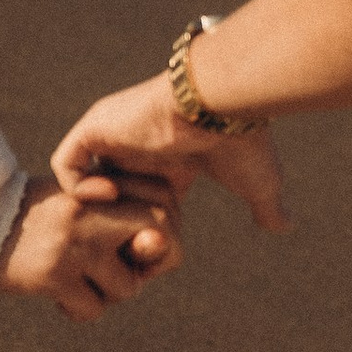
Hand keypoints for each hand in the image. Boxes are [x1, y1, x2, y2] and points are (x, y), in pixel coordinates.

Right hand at [0, 172, 180, 320]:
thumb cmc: (32, 218)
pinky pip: (94, 309)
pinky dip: (80, 310)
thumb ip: (120, 216)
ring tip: (79, 282)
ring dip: (109, 294)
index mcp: (98, 185)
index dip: (167, 230)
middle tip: (126, 270)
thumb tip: (164, 248)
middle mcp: (90, 210)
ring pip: (128, 286)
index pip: (166, 202)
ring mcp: (74, 242)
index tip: (143, 244)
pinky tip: (59, 298)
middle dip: (153, 264)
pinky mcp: (53, 274)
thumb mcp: (77, 201)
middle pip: (162, 236)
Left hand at [52, 74, 290, 231]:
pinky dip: (78, 186)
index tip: (153, 248)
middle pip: (107, 191)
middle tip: (125, 242)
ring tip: (115, 221)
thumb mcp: (259, 182)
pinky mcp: (95, 128)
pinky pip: (65, 162)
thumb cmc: (243, 140)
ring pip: (82, 178)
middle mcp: (135, 145)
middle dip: (110, 222)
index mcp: (167, 158)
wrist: (223, 103)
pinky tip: (109, 196)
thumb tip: (286, 227)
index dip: (140, 225)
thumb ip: (268, 207)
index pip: (140, 197)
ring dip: (93, 206)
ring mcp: (112, 135)